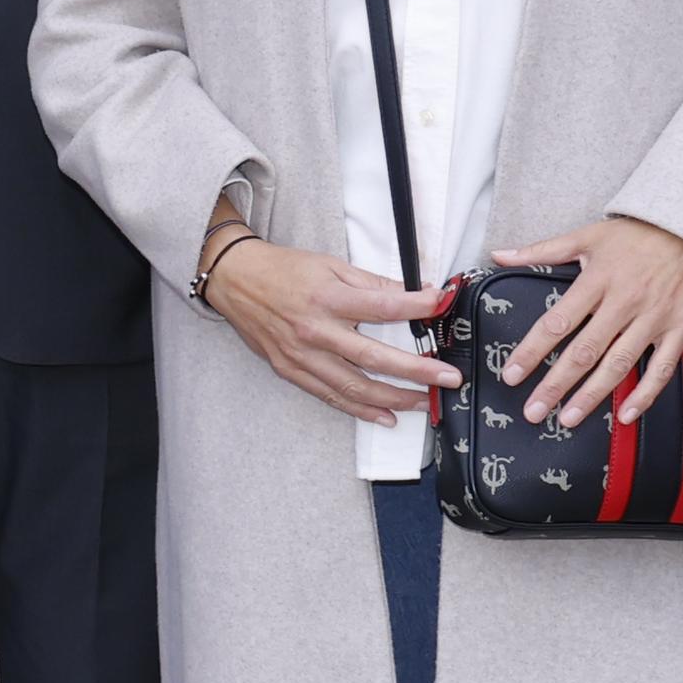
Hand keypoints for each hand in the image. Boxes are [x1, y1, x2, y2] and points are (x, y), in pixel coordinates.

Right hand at [202, 231, 454, 424]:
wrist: (234, 279)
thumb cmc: (283, 270)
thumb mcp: (330, 266)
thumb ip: (372, 284)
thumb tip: (414, 293)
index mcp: (327, 299)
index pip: (383, 307)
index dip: (417, 306)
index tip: (441, 305)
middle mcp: (315, 331)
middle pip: (374, 357)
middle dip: (417, 371)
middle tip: (448, 378)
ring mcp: (301, 355)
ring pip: (354, 386)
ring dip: (393, 398)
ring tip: (423, 403)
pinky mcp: (289, 370)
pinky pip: (329, 395)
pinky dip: (359, 409)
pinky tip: (385, 415)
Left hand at [489, 215, 682, 429]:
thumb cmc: (640, 233)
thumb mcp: (588, 235)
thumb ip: (542, 250)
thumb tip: (499, 255)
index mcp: (597, 281)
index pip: (557, 322)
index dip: (532, 351)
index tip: (512, 375)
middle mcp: (624, 303)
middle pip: (584, 351)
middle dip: (556, 384)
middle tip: (534, 411)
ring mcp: (654, 318)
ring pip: (619, 364)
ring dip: (592, 395)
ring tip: (568, 418)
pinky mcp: (680, 328)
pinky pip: (662, 368)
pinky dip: (645, 394)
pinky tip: (626, 414)